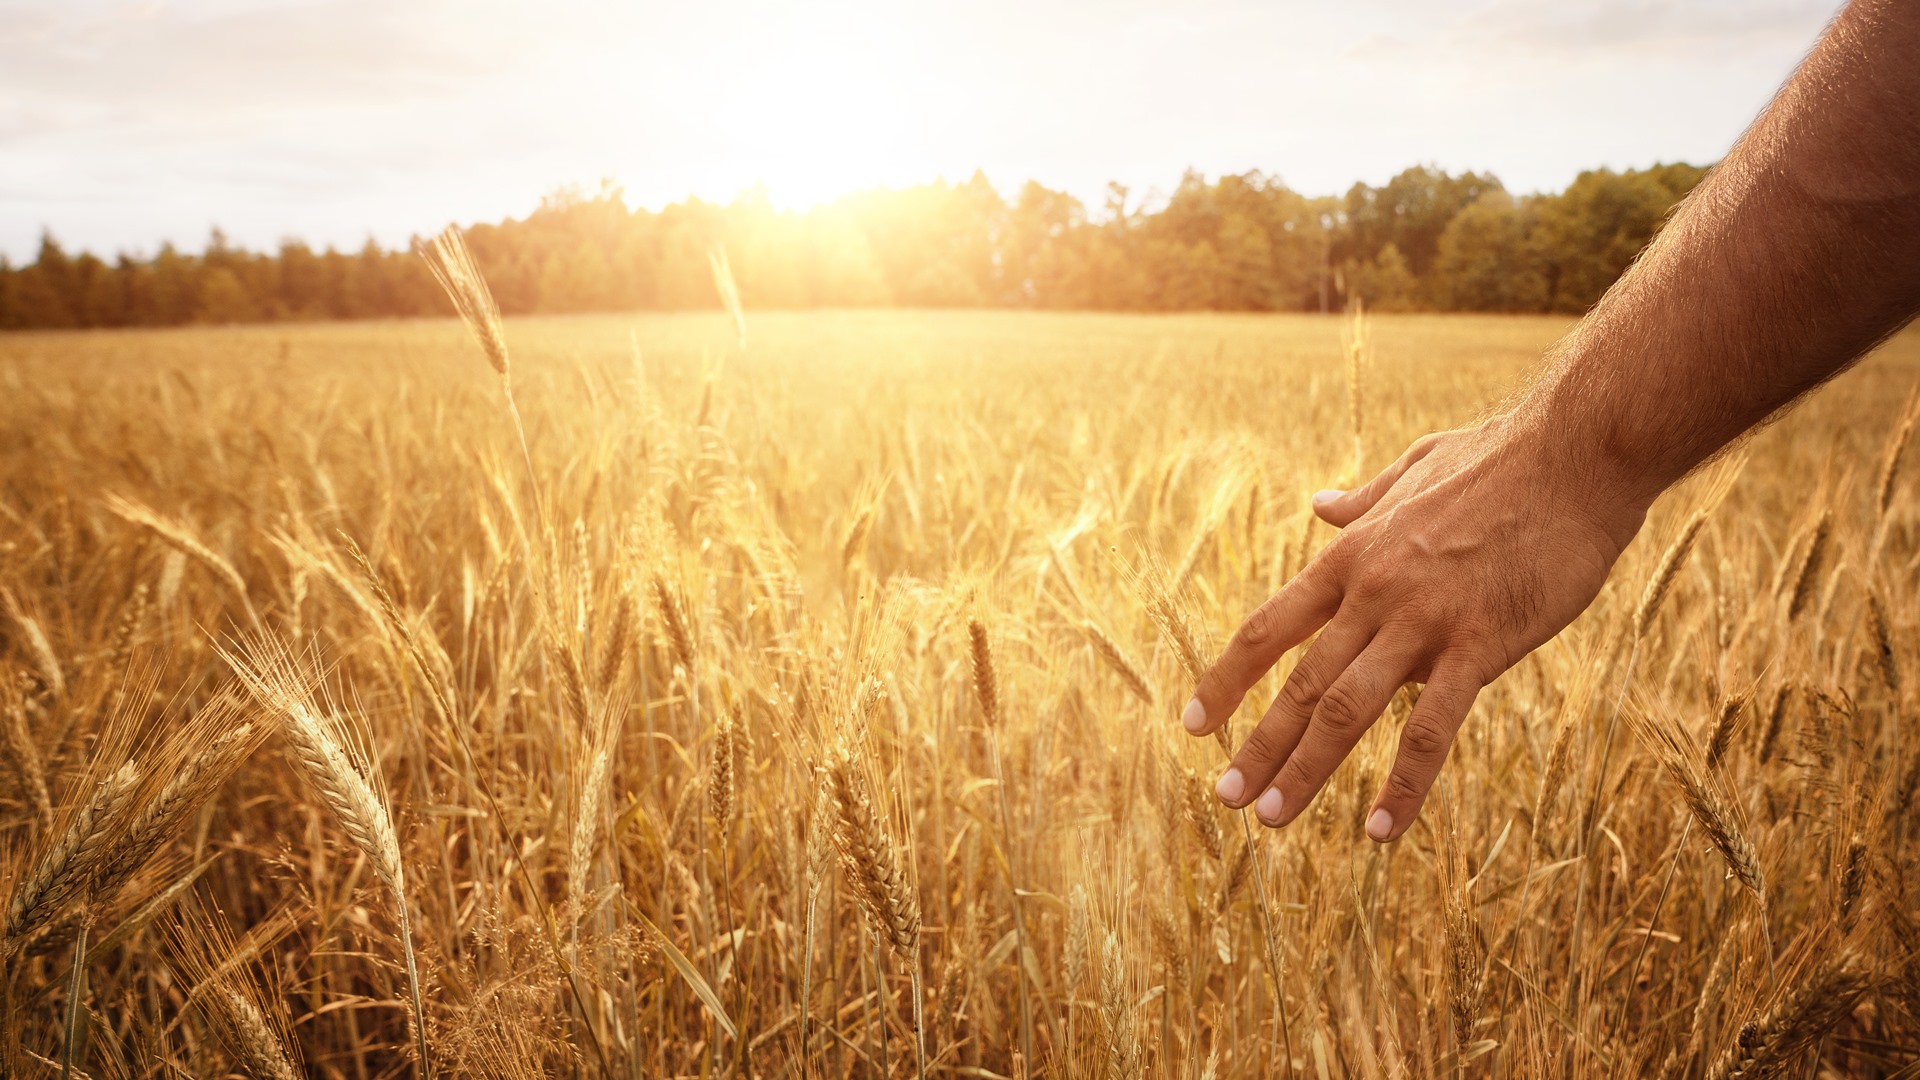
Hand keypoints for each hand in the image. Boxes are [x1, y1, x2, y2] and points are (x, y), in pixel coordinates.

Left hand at [1182, 415, 1646, 841]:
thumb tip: (1320, 504)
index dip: (1227, 680)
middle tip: (1225, 797)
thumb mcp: (1415, 470)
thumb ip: (1364, 500)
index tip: (1195, 724)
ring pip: (1347, 710)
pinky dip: (1402, 783)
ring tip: (1271, 818)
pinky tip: (1381, 830)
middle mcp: (1373, 592)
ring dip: (1305, 770)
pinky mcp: (1482, 643)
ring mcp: (1424, 619)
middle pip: (1300, 683)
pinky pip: (1432, 728)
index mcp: (1352, 556)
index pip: (1269, 629)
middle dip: (1257, 746)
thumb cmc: (1502, 460)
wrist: (1579, 451)